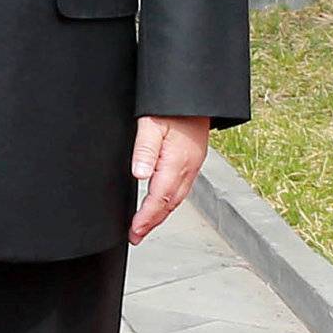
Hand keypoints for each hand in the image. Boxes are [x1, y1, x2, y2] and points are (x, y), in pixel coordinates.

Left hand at [128, 115, 211, 244]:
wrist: (197, 96)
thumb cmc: (173, 107)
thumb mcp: (151, 123)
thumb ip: (144, 149)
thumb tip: (139, 174)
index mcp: (176, 163)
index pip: (159, 198)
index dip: (146, 218)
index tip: (135, 231)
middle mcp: (187, 169)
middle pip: (169, 204)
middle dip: (152, 222)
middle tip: (136, 236)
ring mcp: (192, 166)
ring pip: (176, 198)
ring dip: (161, 214)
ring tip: (145, 226)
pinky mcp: (193, 161)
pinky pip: (181, 188)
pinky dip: (169, 201)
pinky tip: (162, 203)